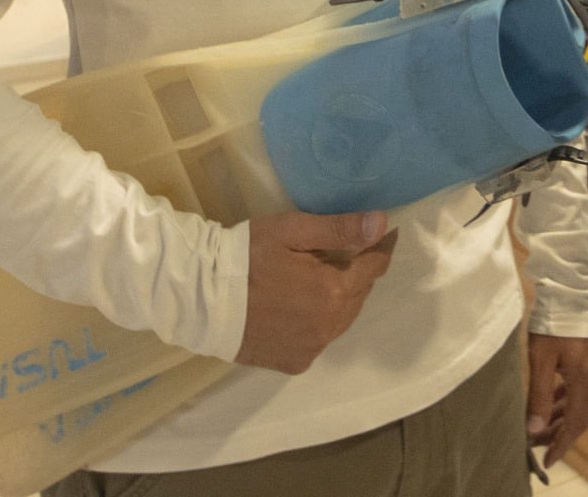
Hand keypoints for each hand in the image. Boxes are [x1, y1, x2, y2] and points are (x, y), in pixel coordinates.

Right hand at [236, 211, 397, 372]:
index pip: (374, 266)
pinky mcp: (294, 363)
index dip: (381, 248)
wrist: (201, 299)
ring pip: (342, 319)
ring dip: (339, 299)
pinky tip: (299, 309)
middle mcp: (330, 326)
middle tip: (341, 254)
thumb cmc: (246, 256)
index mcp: (334, 291)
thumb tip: (381, 223)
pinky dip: (318, 323)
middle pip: (359, 294)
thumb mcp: (292, 231)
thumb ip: (339, 229)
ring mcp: (313, 348)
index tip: (385, 234)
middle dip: (356, 273)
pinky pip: (320, 339)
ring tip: (318, 281)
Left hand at [525, 333, 587, 467]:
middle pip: (582, 416)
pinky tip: (553, 402)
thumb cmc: (553, 321)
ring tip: (542, 429)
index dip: (562, 444)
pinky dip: (568, 401)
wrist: (572, 289)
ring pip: (583, 403)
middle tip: (540, 448)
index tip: (548, 461)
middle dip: (562, 435)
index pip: (576, 422)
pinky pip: (582, 389)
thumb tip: (535, 430)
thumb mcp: (541, 358)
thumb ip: (539, 395)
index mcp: (586, 378)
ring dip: (563, 418)